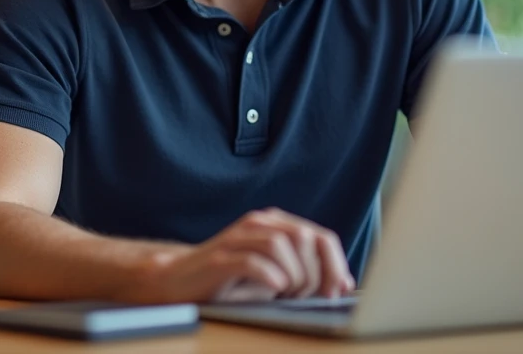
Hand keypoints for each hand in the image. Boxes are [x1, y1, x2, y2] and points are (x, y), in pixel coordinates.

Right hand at [130, 208, 354, 302]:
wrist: (178, 282)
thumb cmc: (230, 282)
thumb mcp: (274, 276)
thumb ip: (306, 273)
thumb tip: (344, 285)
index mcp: (275, 225)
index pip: (321, 237)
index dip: (336, 265)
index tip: (339, 291)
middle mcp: (258, 224)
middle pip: (305, 239)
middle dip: (315, 274)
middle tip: (305, 298)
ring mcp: (237, 238)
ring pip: (283, 245)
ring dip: (294, 277)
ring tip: (286, 295)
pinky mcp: (220, 258)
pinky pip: (254, 261)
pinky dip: (271, 277)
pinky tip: (274, 290)